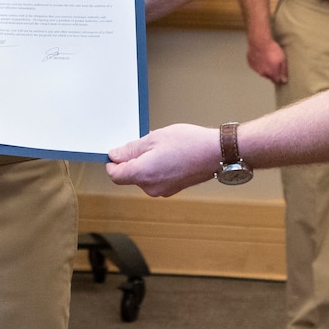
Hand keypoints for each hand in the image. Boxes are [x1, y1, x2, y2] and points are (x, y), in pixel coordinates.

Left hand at [106, 123, 220, 197]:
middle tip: (146, 142)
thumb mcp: (154, 138)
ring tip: (161, 147)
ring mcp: (162, 190)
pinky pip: (156, 178)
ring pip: (143, 177)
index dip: (112, 162)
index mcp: (142, 174)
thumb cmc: (188, 143)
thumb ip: (131, 149)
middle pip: (129, 176)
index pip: (115, 175)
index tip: (117, 152)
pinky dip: (156, 168)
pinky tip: (169, 154)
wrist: (215, 153)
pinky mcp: (172, 189)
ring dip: (145, 163)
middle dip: (132, 160)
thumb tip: (114, 155)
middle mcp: (150, 187)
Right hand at [246, 36, 287, 84]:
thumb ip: (283, 71)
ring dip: (264, 68)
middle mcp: (263, 73)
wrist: (259, 42)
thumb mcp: (282, 59)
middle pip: (269, 77)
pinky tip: (261, 57)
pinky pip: (256, 66)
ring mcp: (255, 68)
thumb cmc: (271, 49)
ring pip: (261, 72)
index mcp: (271, 73)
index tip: (280, 73)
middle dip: (272, 73)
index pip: (276, 80)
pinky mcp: (250, 63)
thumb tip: (284, 80)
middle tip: (274, 63)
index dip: (279, 77)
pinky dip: (258, 64)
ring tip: (267, 59)